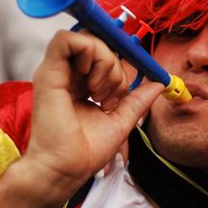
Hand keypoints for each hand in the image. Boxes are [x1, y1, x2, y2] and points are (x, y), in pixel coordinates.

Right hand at [23, 31, 163, 204]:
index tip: (127, 84)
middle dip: (116, 66)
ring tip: (100, 94)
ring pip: (88, 38)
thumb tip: (159, 84)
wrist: (68, 169)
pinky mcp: (48, 72)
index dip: (119, 59)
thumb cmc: (86, 151)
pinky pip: (67, 39)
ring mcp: (57, 72)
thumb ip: (138, 100)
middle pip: (99, 43)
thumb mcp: (121, 120)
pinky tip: (91, 84)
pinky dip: (88, 53)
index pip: (102, 53)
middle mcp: (67, 74)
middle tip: (112, 97)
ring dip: (105, 62)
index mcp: (80, 84)